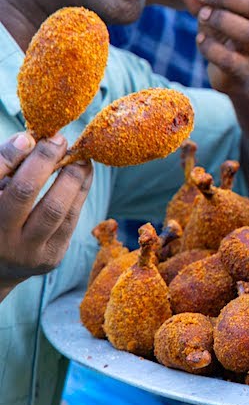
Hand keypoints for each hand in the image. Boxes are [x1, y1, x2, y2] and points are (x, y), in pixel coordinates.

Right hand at [0, 132, 92, 291]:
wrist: (1, 267)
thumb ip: (6, 165)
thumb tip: (30, 139)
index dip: (10, 156)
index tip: (31, 137)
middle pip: (23, 194)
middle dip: (44, 162)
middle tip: (59, 140)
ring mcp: (24, 252)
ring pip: (54, 209)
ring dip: (71, 177)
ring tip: (79, 156)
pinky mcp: (50, 258)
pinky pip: (71, 220)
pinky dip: (80, 192)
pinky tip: (85, 173)